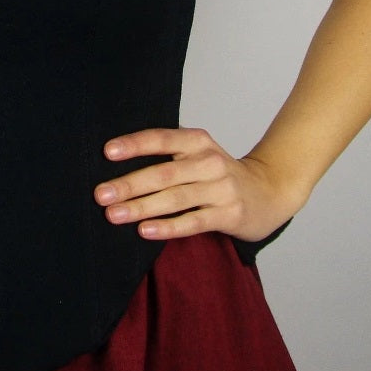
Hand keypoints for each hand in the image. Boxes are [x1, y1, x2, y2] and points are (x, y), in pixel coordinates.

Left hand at [94, 127, 305, 242]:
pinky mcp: (229, 214)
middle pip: (164, 173)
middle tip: (101, 194)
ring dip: (141, 207)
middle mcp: (209, 162)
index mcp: (197, 141)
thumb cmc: (218, 173)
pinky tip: (145, 231)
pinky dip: (168, 227)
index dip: (134, 145)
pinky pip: (193, 221)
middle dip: (129, 184)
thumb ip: (167, 156)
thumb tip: (116, 167)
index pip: (161, 139)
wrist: (269, 191)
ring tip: (114, 215)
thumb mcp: (197, 154)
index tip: (107, 152)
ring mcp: (221, 189)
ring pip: (175, 199)